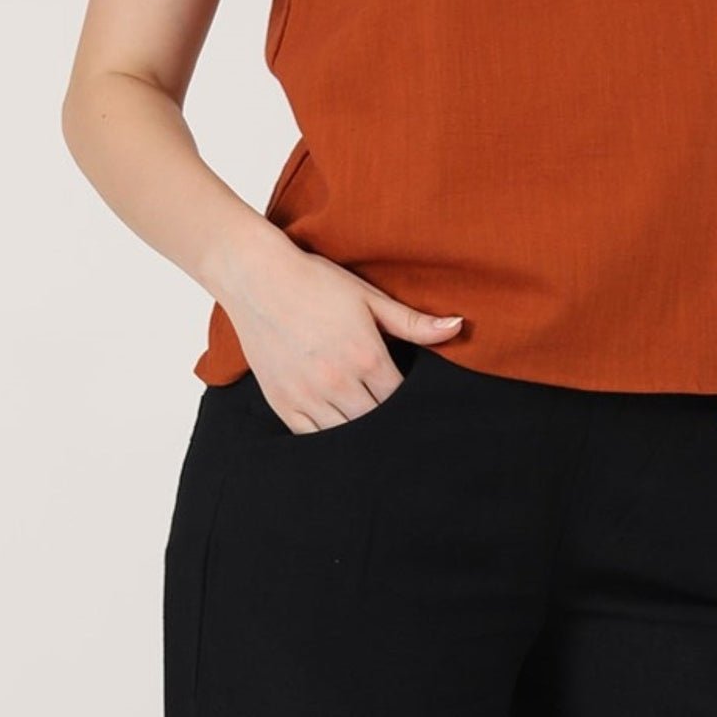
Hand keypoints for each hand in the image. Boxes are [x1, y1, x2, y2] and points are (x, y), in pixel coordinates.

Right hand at [224, 243, 464, 434]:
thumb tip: (458, 326)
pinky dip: (329, 439)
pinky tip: (340, 431)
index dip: (411, 404)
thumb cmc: (316, 282)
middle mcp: (337, 381)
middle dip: (390, 423)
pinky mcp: (282, 403)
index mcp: (366, 356)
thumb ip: (414, 321)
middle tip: (397, 421)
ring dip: (361, 435)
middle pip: (377, 423)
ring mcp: (307, 396)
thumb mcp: (369, 297)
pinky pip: (312, 438)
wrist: (258, 278)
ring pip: (346, 436)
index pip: (401, 399)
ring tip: (371, 427)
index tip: (416, 404)